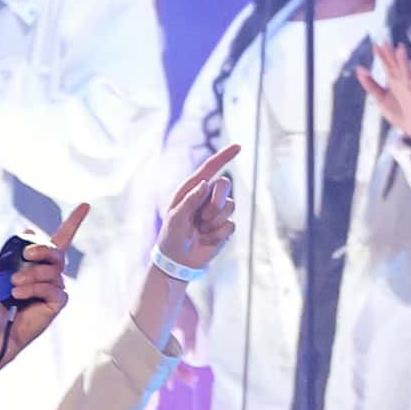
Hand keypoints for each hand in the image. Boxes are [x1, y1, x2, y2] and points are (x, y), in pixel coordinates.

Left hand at [0, 202, 87, 355]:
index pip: (62, 238)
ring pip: (52, 271)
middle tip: (25, 255)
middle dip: (42, 250)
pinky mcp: (58, 302)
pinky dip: (33, 289)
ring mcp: (57, 287)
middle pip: (57, 252)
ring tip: (13, 285)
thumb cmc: (0, 300)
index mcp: (41, 261)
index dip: (74, 222)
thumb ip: (10, 251)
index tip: (85, 205)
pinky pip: (52, 288)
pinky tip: (18, 294)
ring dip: (30, 275)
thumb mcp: (0, 270)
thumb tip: (27, 231)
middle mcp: (53, 272)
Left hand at [154, 140, 240, 273]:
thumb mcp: (176, 218)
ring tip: (201, 231)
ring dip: (214, 222)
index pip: (210, 168)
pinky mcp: (224, 227)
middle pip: (225, 184)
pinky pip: (230, 225)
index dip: (224, 156)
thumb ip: (190, 200)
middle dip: (216, 201)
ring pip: (230, 206)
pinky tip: (206, 240)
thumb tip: (204, 183)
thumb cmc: (172, 237)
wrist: (177, 262)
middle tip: (203, 218)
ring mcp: (217, 212)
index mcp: (192, 190)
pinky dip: (217, 236)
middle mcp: (207, 197)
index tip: (238, 147)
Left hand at [356, 38, 410, 144]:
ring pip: (407, 75)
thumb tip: (359, 70)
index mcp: (394, 81)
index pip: (387, 66)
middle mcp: (403, 82)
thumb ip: (371, 85)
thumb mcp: (381, 99)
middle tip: (386, 41)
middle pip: (396, 66)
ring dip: (404, 63)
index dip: (382, 56)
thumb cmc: (398, 111)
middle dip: (391, 54)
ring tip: (400, 51)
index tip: (376, 44)